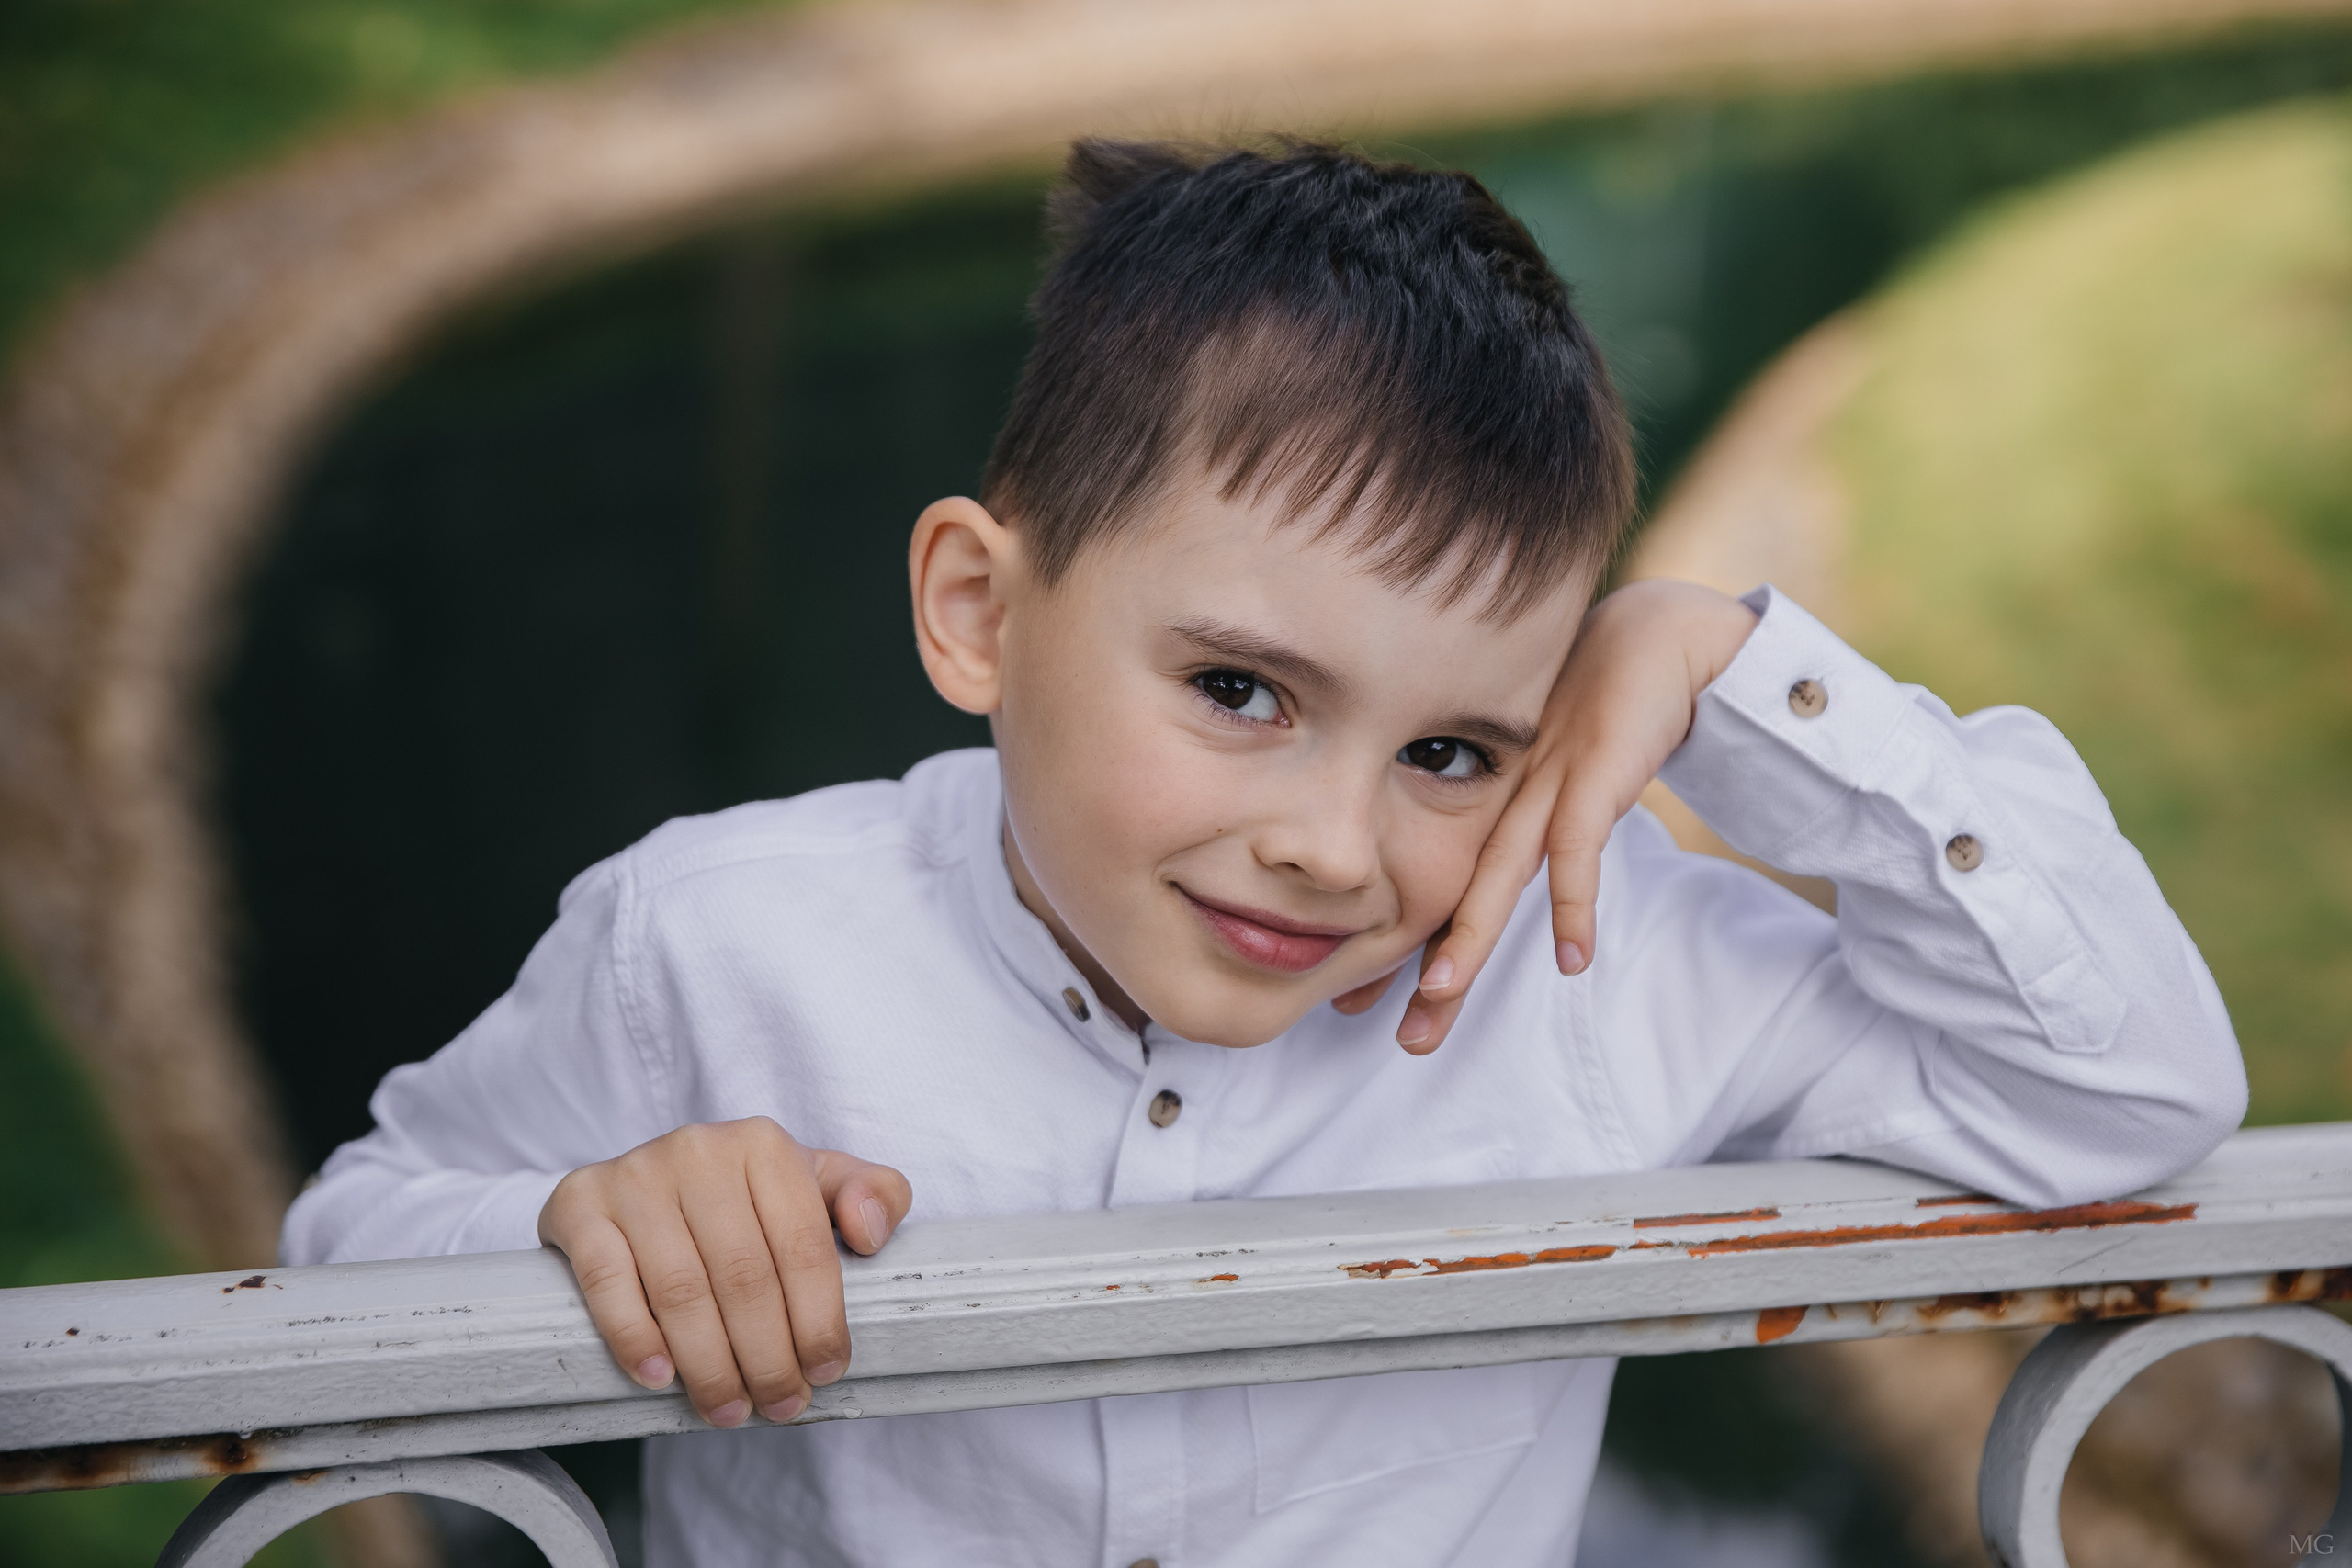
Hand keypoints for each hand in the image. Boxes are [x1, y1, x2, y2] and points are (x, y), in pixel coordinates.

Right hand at [538, 1117, 912, 1427]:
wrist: (642, 1181)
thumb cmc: (744, 1199)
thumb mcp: (816, 1183)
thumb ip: (873, 1194)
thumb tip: (870, 1232)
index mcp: (763, 1144)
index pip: (802, 1245)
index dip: (820, 1318)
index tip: (827, 1372)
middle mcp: (697, 1150)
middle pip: (743, 1275)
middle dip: (768, 1356)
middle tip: (780, 1406)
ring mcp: (634, 1175)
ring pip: (681, 1289)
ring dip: (710, 1365)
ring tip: (728, 1410)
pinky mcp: (579, 1202)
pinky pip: (607, 1281)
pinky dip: (635, 1337)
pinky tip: (660, 1378)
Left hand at [1333, 579, 1758, 1052]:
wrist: (1656, 639)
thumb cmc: (1604, 710)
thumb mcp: (1558, 782)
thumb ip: (1534, 833)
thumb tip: (1507, 889)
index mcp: (1489, 808)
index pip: (1439, 892)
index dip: (1405, 951)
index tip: (1362, 1005)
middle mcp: (1504, 803)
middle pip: (1456, 897)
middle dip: (1430, 968)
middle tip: (1399, 1032)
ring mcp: (1545, 787)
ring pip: (1498, 877)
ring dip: (1470, 939)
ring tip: (1440, 994)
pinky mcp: (1594, 774)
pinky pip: (1579, 850)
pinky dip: (1574, 905)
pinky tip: (1572, 959)